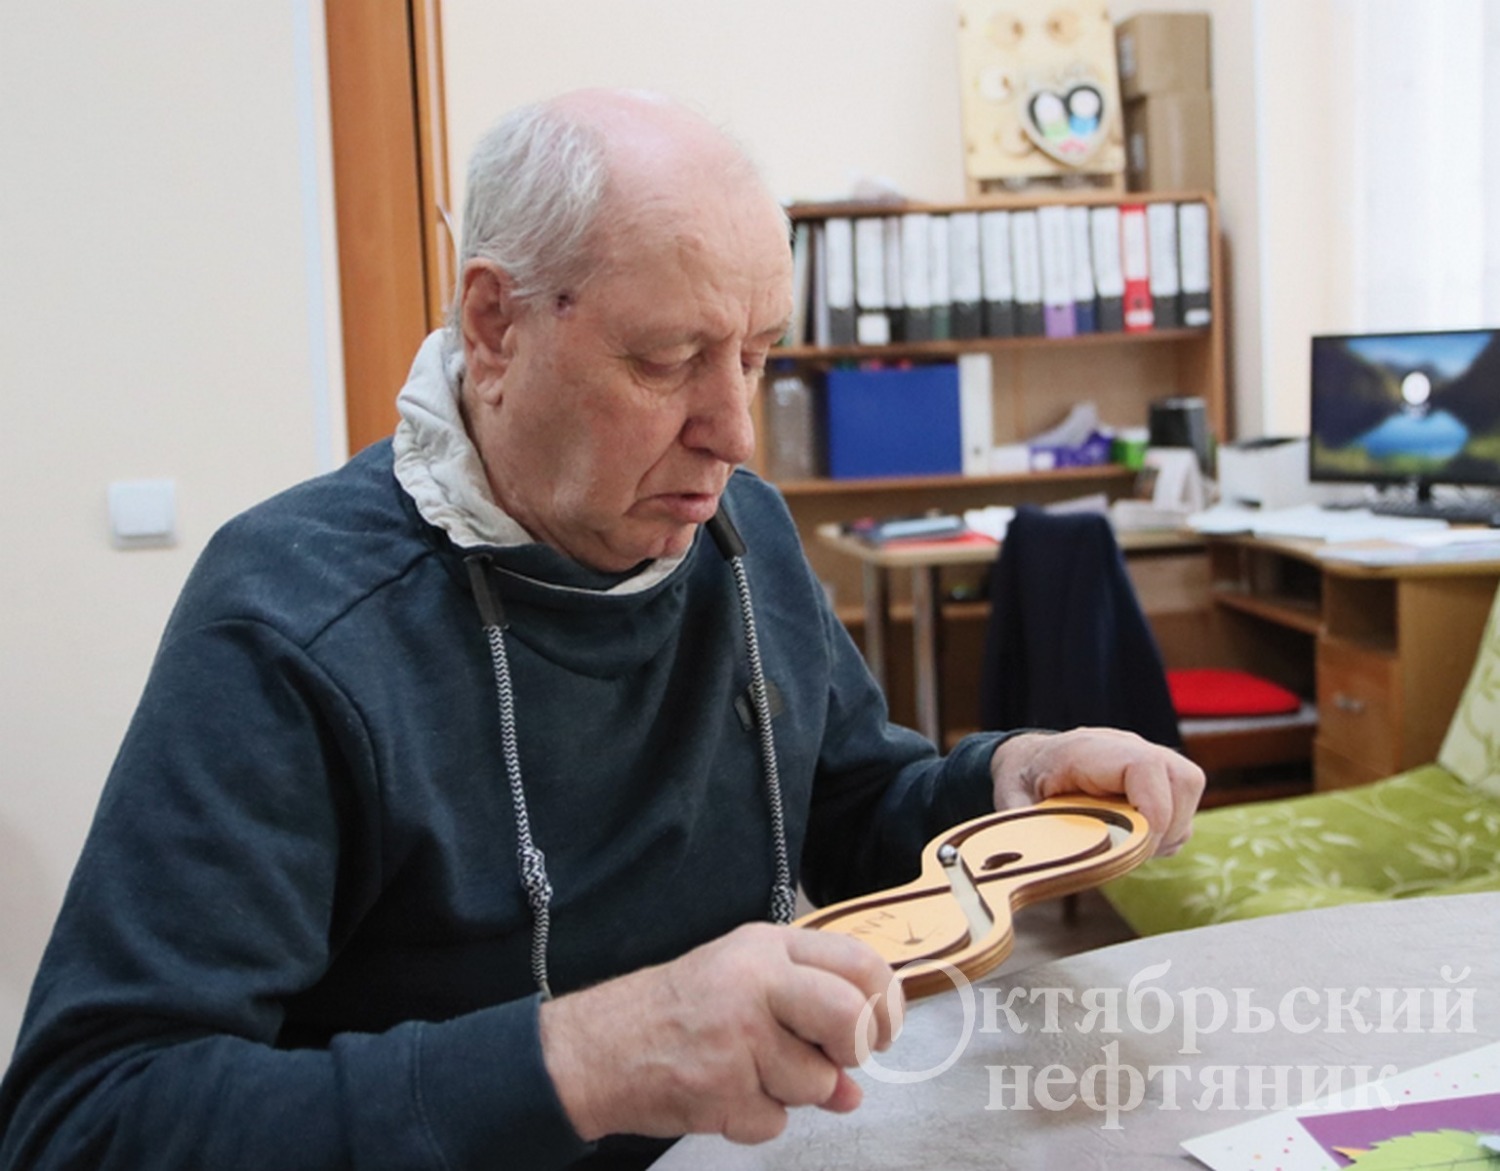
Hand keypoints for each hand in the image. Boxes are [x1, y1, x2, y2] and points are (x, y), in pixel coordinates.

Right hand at [539, 922, 902, 1144]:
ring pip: (818, 1083)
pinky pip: (776, 1122)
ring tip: (748, 1072)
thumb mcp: (746, 988)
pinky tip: (724, 1093)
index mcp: (767, 947)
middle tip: (835, 1060)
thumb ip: (807, 1022)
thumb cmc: (677, 1011)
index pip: (860, 963)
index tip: (880, 1029)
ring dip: (793, 1094)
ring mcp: (738, 1036)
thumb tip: (852, 1089)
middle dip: (853, 1051)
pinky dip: (756, 1120)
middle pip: (852, 1017)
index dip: (885, 1003)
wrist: (597, 1047)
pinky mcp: (721, 1088)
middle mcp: (756, 982)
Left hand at [989, 728, 1204, 855]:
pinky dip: (1168, 831)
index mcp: (1088, 751)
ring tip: (1130, 843)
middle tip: (1134, 850)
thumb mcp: (1015, 804)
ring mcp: (1146, 757)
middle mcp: (1126, 747)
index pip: (1146, 767)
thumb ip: (1030, 829)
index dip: (1155, 810)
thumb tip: (1031, 860)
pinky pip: (1184, 804)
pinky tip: (1135, 838)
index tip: (1141, 844)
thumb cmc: (1023, 782)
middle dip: (1167, 826)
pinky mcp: (1157, 776)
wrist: (1030, 759)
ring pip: (1188, 792)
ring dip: (1169, 830)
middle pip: (1182, 779)